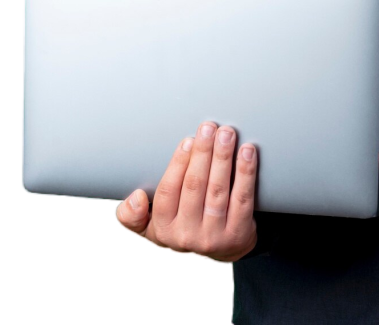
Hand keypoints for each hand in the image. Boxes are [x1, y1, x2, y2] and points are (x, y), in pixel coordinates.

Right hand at [115, 121, 258, 262]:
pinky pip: (243, 198)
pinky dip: (245, 173)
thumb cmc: (182, 227)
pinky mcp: (239, 233)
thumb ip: (132, 215)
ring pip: (218, 190)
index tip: (188, 141)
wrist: (220, 251)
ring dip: (223, 157)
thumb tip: (136, 197)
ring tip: (226, 134)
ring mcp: (214, 236)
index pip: (167, 192)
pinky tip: (247, 152)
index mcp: (163, 228)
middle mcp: (187, 235)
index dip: (178, 164)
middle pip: (195, 186)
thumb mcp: (150, 226)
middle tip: (209, 127)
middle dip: (203, 153)